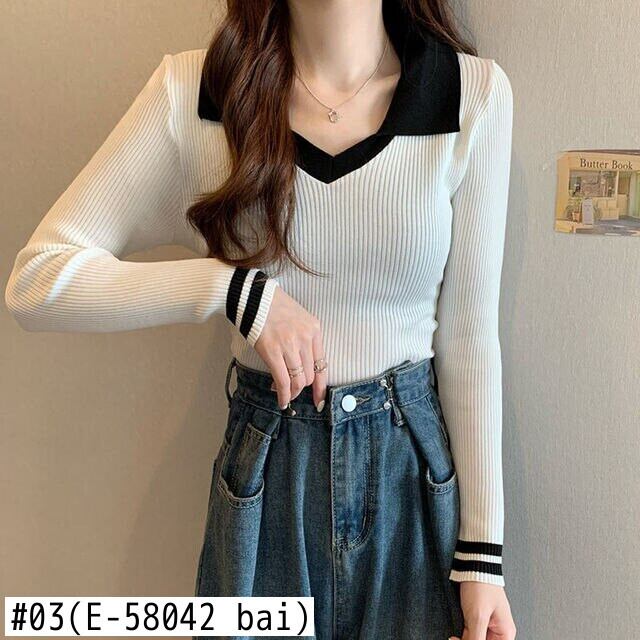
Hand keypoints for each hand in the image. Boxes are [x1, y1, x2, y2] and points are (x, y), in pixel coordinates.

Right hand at [254, 286, 327, 410]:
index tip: (319, 399)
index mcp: (314, 329)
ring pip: (298, 380)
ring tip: (285, 396)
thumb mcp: (298, 318)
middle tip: (292, 392)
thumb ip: (304, 339)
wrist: (252, 295)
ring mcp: (289, 345)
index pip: (323, 364)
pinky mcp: (272, 351)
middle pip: (310, 375)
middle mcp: (305, 338)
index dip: (321, 385)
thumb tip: (302, 366)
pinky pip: (282, 380)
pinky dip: (283, 394)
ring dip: (291, 392)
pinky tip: (281, 400)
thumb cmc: (272, 306)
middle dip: (301, 388)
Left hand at [449, 582, 515, 639]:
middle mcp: (499, 631)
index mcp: (505, 633)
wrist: (473, 565)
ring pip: (474, 639)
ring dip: (465, 637)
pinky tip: (456, 631)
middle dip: (469, 639)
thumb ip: (476, 638)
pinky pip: (470, 632)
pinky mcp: (478, 618)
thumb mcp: (478, 616)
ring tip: (456, 633)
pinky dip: (463, 633)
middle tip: (456, 638)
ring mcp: (487, 624)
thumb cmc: (481, 585)